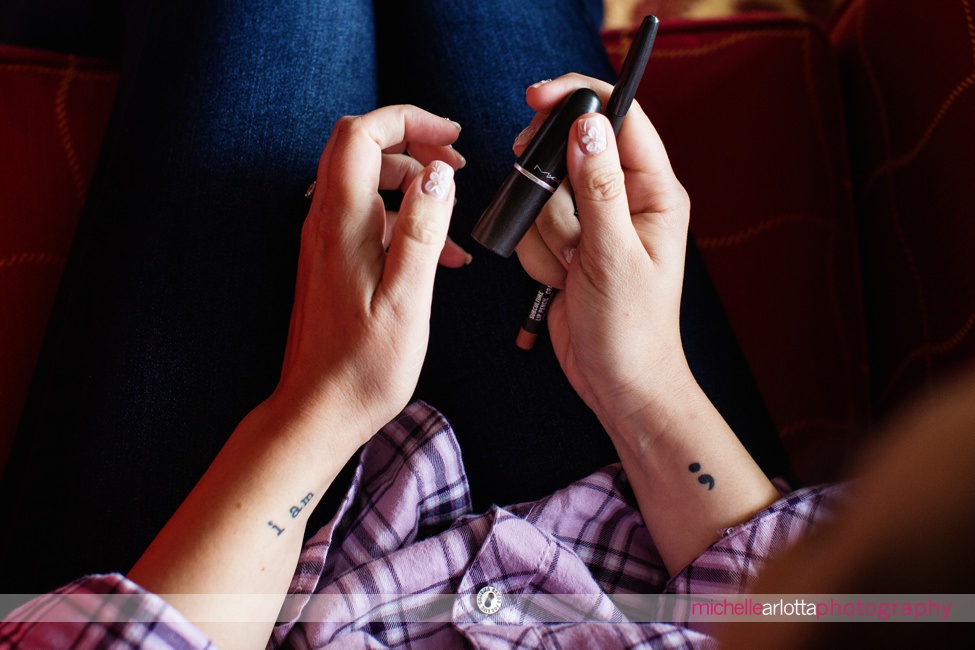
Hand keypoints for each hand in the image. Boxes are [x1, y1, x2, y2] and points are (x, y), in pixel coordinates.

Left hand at [272, 105, 463, 445]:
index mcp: (342, 223)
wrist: (318, 411)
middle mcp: (325, 223)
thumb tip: (439, 175)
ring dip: (414, 186)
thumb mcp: (407, 299)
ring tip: (455, 215)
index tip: (450, 137)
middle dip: (413, 145)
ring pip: (367, 184)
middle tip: (457, 166)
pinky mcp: (332, 263)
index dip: (407, 121)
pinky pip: (369, 221)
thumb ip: (424, 230)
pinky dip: (404, 222)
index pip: (362, 135)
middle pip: (361, 149)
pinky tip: (438, 255)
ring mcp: (325, 242)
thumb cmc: (362, 367)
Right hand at [513, 75, 692, 432]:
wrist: (618, 382)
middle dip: (552, 191)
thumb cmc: (633, 328)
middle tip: (561, 226)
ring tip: (574, 272)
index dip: (578, 98)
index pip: (620, 118)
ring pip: (543, 194)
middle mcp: (624, 200)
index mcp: (654, 192)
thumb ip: (599, 187)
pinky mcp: (567, 246)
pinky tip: (561, 285)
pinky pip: (532, 228)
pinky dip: (538, 258)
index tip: (536, 98)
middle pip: (569, 153)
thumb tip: (589, 124)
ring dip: (548, 237)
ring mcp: (592, 224)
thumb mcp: (614, 255)